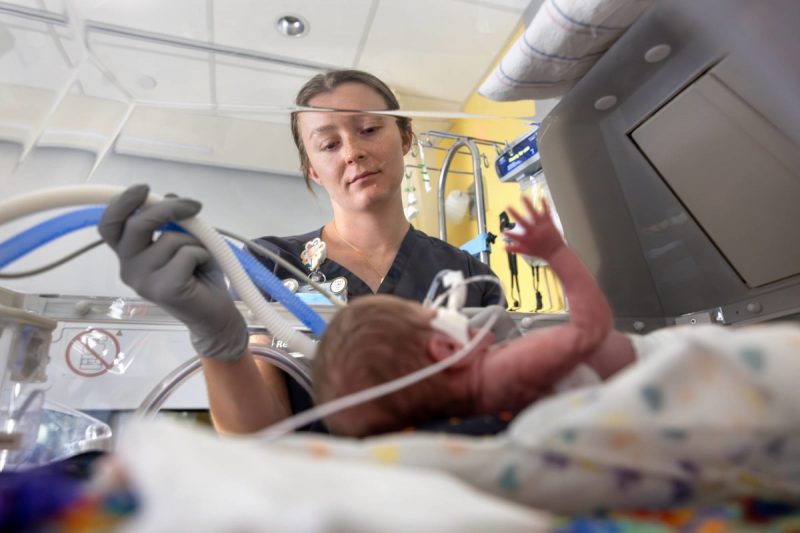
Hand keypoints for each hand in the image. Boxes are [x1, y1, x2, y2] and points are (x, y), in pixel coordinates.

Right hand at [98, 185, 247, 360]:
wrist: (214, 314)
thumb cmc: (198, 275)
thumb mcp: (185, 241)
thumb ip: (173, 221)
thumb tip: (169, 196)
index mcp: (129, 255)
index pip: (109, 226)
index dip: (122, 203)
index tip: (144, 189)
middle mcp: (128, 268)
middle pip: (137, 225)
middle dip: (167, 209)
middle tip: (194, 206)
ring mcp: (143, 281)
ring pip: (171, 239)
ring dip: (195, 242)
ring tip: (199, 260)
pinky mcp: (164, 289)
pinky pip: (187, 253)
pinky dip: (203, 255)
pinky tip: (202, 271)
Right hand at [503, 196, 563, 259]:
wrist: (556, 252)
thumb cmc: (541, 252)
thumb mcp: (527, 252)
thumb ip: (515, 248)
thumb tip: (504, 248)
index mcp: (528, 239)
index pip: (515, 237)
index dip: (509, 234)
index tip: (503, 231)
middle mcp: (534, 231)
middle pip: (522, 221)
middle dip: (514, 214)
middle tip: (508, 207)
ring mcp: (542, 226)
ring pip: (533, 213)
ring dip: (528, 204)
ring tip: (522, 197)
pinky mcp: (549, 222)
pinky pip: (546, 211)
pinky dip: (544, 204)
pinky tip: (542, 196)